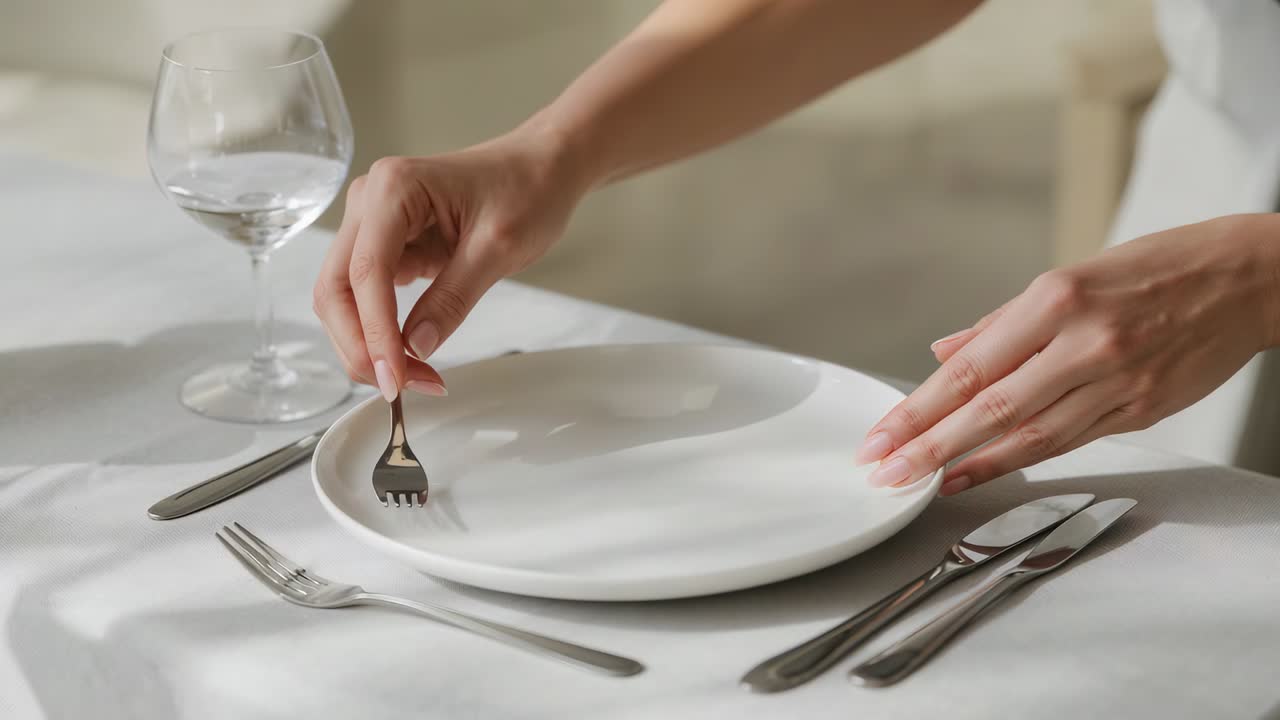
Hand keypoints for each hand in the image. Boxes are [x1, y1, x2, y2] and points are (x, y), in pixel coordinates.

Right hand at [312, 130, 585, 399]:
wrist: (540, 168)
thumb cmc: (526, 191)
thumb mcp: (498, 249)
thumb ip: (453, 298)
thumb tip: (415, 348)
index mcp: (392, 188)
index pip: (365, 272)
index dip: (374, 333)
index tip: (395, 378)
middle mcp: (368, 201)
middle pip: (336, 289)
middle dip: (362, 346)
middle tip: (402, 388)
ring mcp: (371, 223)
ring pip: (343, 298)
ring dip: (369, 345)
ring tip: (416, 377)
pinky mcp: (385, 245)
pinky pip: (366, 297)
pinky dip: (382, 333)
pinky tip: (413, 356)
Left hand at [855, 214, 1279, 494]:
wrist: (1251, 280)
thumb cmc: (1158, 267)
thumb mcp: (1071, 274)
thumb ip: (1002, 322)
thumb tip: (944, 354)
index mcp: (1059, 299)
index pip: (973, 367)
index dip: (921, 408)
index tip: (883, 435)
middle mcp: (1086, 343)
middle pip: (993, 409)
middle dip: (930, 446)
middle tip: (886, 472)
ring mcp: (1117, 382)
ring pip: (1030, 436)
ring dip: (969, 464)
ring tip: (923, 483)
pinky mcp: (1141, 410)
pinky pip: (1068, 442)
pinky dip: (1020, 462)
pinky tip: (983, 473)